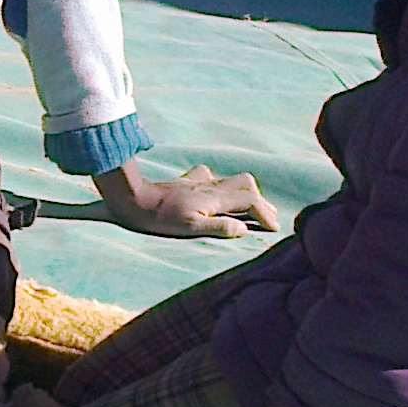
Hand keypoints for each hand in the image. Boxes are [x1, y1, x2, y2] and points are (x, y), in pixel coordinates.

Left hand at [95, 161, 279, 239]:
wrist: (134, 198)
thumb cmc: (160, 218)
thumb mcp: (190, 227)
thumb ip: (219, 227)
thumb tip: (244, 229)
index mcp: (215, 198)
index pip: (251, 201)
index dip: (266, 214)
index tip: (274, 229)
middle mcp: (210, 186)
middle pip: (247, 186)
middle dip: (261, 203)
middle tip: (267, 221)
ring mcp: (198, 182)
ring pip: (233, 179)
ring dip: (246, 192)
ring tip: (250, 209)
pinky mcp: (187, 181)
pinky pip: (211, 176)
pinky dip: (222, 184)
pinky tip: (217, 193)